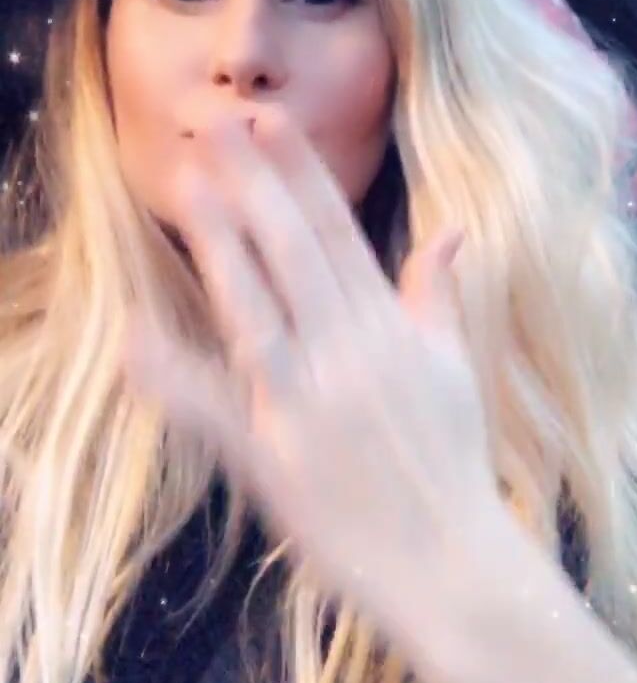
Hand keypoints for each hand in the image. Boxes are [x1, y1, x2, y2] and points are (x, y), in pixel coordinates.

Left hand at [125, 100, 501, 643]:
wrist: (452, 563)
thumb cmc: (453, 463)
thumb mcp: (454, 368)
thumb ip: (436, 295)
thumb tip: (451, 230)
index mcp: (389, 328)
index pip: (338, 232)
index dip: (300, 173)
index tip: (269, 120)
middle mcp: (347, 352)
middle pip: (292, 251)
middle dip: (253, 182)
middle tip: (215, 120)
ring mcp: (308, 402)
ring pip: (256, 308)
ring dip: (221, 244)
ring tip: (188, 184)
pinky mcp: (274, 457)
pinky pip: (217, 409)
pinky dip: (176, 375)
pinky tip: (136, 336)